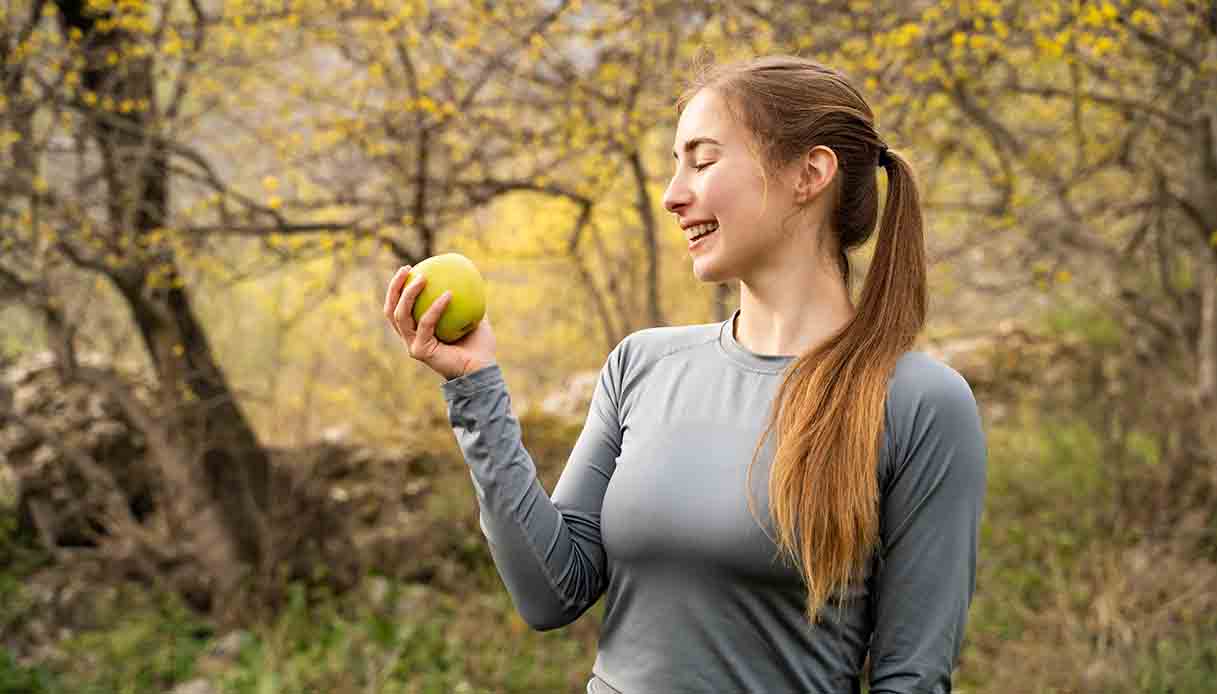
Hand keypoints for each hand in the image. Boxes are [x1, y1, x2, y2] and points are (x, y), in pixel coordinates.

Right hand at [384, 265, 497, 380]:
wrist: (482, 369)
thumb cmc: (478, 345)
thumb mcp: (473, 316)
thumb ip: (467, 299)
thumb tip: (467, 275)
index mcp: (417, 331)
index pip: (398, 307)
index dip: (398, 288)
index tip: (409, 268)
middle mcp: (410, 338)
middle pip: (391, 310)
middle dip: (395, 287)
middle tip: (407, 269)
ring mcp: (413, 345)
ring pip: (401, 315)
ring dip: (409, 294)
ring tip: (423, 277)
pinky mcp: (420, 351)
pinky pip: (426, 324)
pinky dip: (436, 307)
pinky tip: (449, 294)